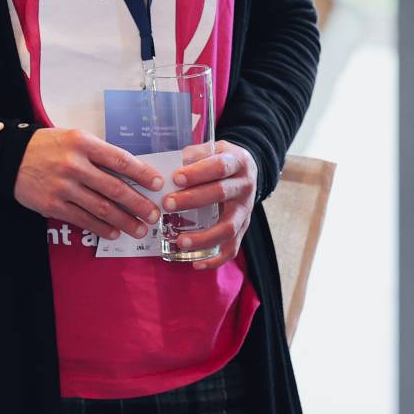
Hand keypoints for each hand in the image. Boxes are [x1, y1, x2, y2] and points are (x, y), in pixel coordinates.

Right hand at [14, 127, 163, 239]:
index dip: (142, 173)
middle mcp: (74, 165)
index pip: (120, 160)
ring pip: (101, 208)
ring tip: (140, 229)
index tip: (158, 184)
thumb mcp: (74, 138)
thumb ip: (99, 153)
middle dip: (138, 204)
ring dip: (124, 221)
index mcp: (83, 143)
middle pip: (114, 188)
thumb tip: (130, 171)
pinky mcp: (53, 205)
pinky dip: (101, 227)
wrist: (9, 158)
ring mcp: (63, 187)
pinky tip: (114, 232)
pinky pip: (82, 219)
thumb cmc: (48, 146)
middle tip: (154, 214)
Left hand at [160, 140, 258, 270]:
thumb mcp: (212, 149)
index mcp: (238, 162)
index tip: (175, 177)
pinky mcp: (243, 229)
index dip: (197, 173)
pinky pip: (232, 248)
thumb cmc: (220, 160)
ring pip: (228, 227)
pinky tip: (196, 264)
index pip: (219, 167)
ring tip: (180, 241)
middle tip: (167, 204)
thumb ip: (193, 155)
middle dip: (192, 200)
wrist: (246, 170)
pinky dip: (215, 259)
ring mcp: (245, 210)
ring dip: (203, 237)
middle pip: (221, 194)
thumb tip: (167, 165)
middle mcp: (245, 186)